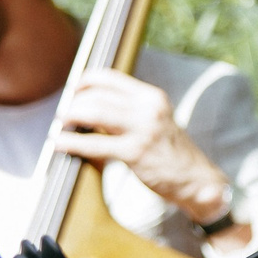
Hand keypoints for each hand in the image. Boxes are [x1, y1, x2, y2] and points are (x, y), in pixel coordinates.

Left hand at [53, 70, 231, 225]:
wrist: (198, 180)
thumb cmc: (172, 154)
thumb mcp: (157, 121)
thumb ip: (130, 111)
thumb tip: (92, 107)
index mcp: (152, 97)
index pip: (110, 77)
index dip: (85, 80)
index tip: (73, 90)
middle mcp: (149, 108)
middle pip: (98, 95)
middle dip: (74, 102)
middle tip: (64, 114)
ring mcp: (143, 129)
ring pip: (94, 112)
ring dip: (71, 117)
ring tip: (60, 125)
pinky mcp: (135, 152)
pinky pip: (94, 144)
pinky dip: (72, 143)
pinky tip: (59, 144)